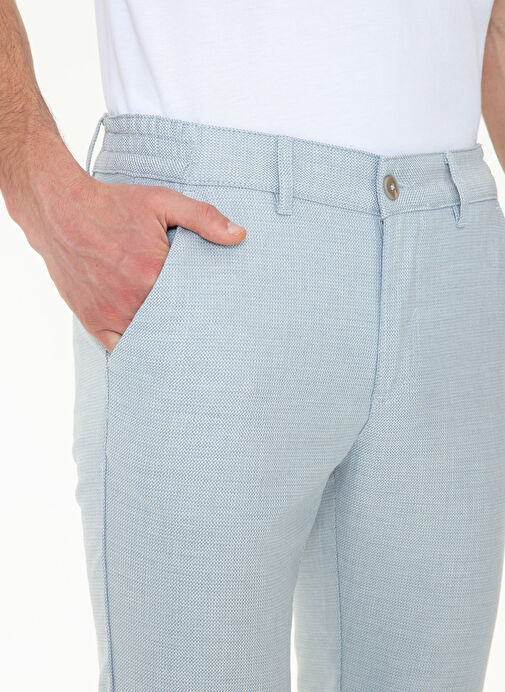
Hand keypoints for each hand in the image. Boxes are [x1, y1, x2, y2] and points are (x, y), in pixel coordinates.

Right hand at [3, 140, 245, 353]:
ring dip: (164, 344)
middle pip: (172, 327)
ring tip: (183, 348)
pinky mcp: (93, 320)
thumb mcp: (162, 202)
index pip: (193, 306)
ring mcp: (111, 313)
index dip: (206, 311)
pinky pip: (119, 348)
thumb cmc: (113, 205)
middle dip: (189, 332)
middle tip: (206, 338)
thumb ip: (203, 218)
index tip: (218, 316)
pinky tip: (151, 350)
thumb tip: (240, 235)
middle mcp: (133, 300)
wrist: (59, 209)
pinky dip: (135, 350)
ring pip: (148, 342)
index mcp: (154, 274)